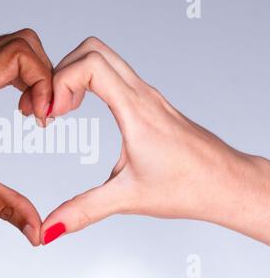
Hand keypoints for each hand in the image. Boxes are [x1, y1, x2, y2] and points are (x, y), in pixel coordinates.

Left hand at [0, 29, 52, 245]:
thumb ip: (6, 207)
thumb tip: (37, 230)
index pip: (19, 54)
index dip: (44, 80)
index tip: (44, 116)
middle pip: (20, 43)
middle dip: (44, 74)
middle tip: (45, 112)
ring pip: (9, 47)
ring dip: (31, 74)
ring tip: (32, 112)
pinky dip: (16, 76)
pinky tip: (17, 106)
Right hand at [41, 37, 269, 244]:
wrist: (227, 183)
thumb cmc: (190, 186)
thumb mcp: (127, 198)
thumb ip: (83, 210)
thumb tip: (51, 227)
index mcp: (135, 111)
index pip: (91, 65)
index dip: (60, 82)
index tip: (51, 114)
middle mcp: (142, 94)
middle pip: (93, 50)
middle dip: (61, 72)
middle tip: (52, 107)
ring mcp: (147, 95)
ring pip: (104, 58)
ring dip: (75, 76)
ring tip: (63, 110)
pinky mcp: (149, 102)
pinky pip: (114, 74)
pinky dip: (89, 83)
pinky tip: (83, 110)